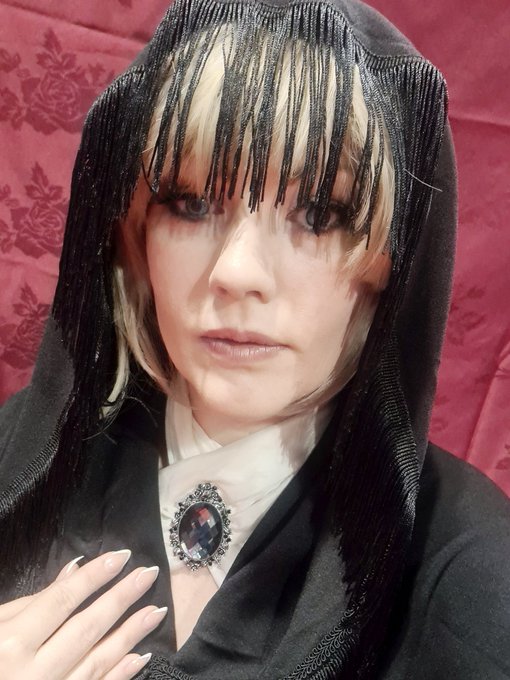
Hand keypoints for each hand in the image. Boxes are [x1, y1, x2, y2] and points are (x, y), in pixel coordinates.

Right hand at [0, 550, 166, 678]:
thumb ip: (34, 602)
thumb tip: (74, 570)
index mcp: (12, 643)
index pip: (62, 600)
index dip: (94, 577)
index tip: (122, 556)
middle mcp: (32, 672)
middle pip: (86, 627)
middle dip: (121, 598)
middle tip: (148, 573)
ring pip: (97, 661)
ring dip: (130, 634)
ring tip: (156, 610)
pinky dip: (120, 674)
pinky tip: (140, 655)